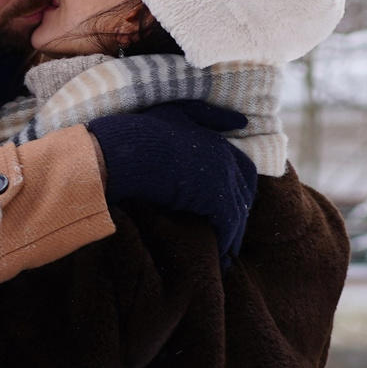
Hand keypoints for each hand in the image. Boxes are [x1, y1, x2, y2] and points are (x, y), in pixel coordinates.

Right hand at [87, 102, 257, 260]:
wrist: (122, 153)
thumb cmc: (139, 135)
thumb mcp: (176, 112)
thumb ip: (207, 115)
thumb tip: (242, 121)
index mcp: (217, 141)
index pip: (243, 169)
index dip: (237, 189)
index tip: (229, 206)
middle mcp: (224, 158)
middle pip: (244, 192)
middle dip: (239, 212)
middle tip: (228, 231)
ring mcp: (220, 177)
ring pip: (237, 210)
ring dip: (233, 232)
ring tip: (225, 251)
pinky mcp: (212, 198)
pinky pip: (227, 224)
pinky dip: (225, 239)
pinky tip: (218, 255)